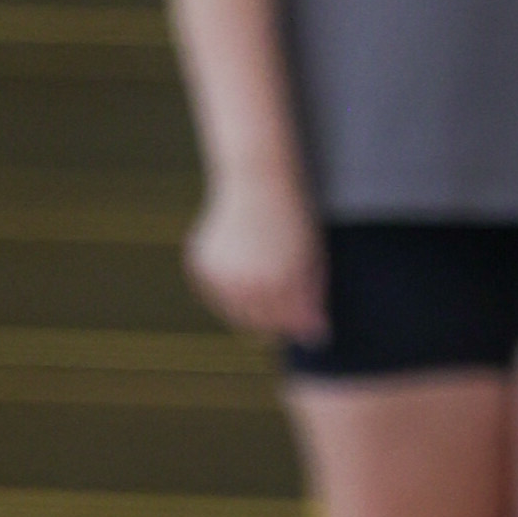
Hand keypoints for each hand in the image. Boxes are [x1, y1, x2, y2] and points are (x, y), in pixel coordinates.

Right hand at [185, 168, 325, 345]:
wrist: (258, 178)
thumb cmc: (293, 216)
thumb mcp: (312, 257)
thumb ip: (313, 300)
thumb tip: (315, 339)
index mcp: (282, 284)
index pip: (288, 323)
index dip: (298, 321)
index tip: (304, 309)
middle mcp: (249, 285)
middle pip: (260, 323)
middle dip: (273, 316)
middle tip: (281, 289)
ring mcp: (222, 277)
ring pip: (236, 314)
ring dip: (249, 304)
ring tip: (262, 275)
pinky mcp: (202, 267)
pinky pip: (216, 294)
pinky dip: (227, 289)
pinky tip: (241, 267)